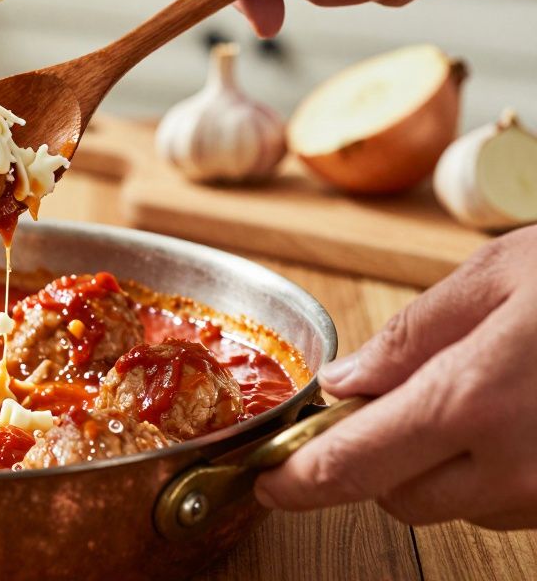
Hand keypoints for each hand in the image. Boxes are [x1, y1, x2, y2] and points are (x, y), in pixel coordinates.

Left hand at [255, 224, 536, 528]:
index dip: (299, 482)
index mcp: (475, 398)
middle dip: (374, 460)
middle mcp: (517, 464)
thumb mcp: (500, 273)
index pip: (355, 466)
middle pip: (398, 499)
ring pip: (458, 507)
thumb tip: (347, 384)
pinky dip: (495, 471)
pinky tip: (520, 413)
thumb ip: (413, 335)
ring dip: (440, 466)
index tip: (269, 482)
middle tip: (384, 404)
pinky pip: (515, 504)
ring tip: (478, 391)